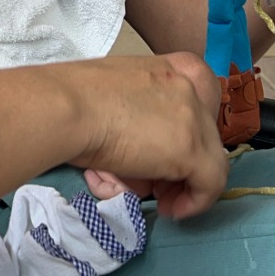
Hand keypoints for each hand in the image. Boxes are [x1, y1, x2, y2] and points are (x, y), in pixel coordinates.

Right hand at [68, 52, 224, 215]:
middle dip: (184, 162)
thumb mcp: (121, 92)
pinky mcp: (191, 151)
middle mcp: (191, 86)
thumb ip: (145, 111)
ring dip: (182, 183)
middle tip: (158, 181)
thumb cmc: (74, 98)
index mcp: (175, 66)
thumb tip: (147, 153)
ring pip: (208, 161)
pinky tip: (169, 209)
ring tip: (154, 197)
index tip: (169, 152)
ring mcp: (194, 117)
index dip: (189, 133)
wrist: (64, 107)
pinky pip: (210, 185)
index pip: (204, 103)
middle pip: (205, 135)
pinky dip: (194, 203)